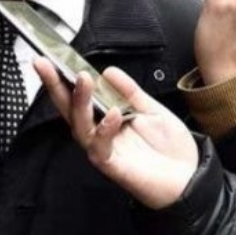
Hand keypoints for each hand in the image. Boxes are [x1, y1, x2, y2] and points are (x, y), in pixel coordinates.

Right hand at [35, 59, 198, 208]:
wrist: (191, 177)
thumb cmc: (169, 148)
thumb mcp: (151, 110)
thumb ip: (130, 91)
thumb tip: (107, 71)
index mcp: (105, 118)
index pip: (78, 96)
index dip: (62, 78)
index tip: (50, 58)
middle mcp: (99, 133)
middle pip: (68, 109)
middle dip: (54, 85)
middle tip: (45, 64)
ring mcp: (104, 150)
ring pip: (80, 126)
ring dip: (79, 102)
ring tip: (83, 80)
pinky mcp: (112, 166)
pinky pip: (100, 148)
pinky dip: (105, 129)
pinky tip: (113, 113)